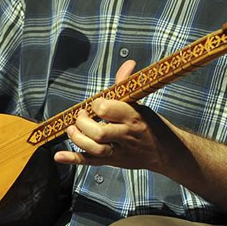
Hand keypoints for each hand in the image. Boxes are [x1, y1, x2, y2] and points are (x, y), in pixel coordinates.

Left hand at [53, 59, 186, 173]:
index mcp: (132, 116)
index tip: (96, 103)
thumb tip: (129, 63)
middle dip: (84, 123)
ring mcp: (119, 151)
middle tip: (81, 116)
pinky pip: (91, 162)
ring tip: (72, 129)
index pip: (108, 110)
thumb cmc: (152, 124)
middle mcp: (125, 135)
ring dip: (78, 139)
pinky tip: (59, 156)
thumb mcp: (141, 103)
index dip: (97, 104)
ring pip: (96, 149)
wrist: (167, 151)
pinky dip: (73, 159)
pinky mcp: (113, 162)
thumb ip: (126, 85)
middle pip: (99, 132)